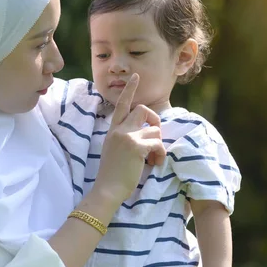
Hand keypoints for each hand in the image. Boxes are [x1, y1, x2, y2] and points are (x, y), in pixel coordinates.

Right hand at [92, 73, 165, 202]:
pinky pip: (158, 143)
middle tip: (155, 137)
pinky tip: (154, 163)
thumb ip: (124, 139)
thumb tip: (145, 134)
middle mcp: (119, 130)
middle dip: (154, 120)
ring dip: (158, 144)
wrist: (106, 190)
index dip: (130, 90)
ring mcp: (127, 137)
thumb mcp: (113, 150)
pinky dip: (160, 154)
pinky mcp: (136, 147)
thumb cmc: (111, 175)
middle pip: (142, 110)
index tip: (136, 76)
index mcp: (112, 131)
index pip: (122, 105)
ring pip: (154, 129)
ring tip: (152, 159)